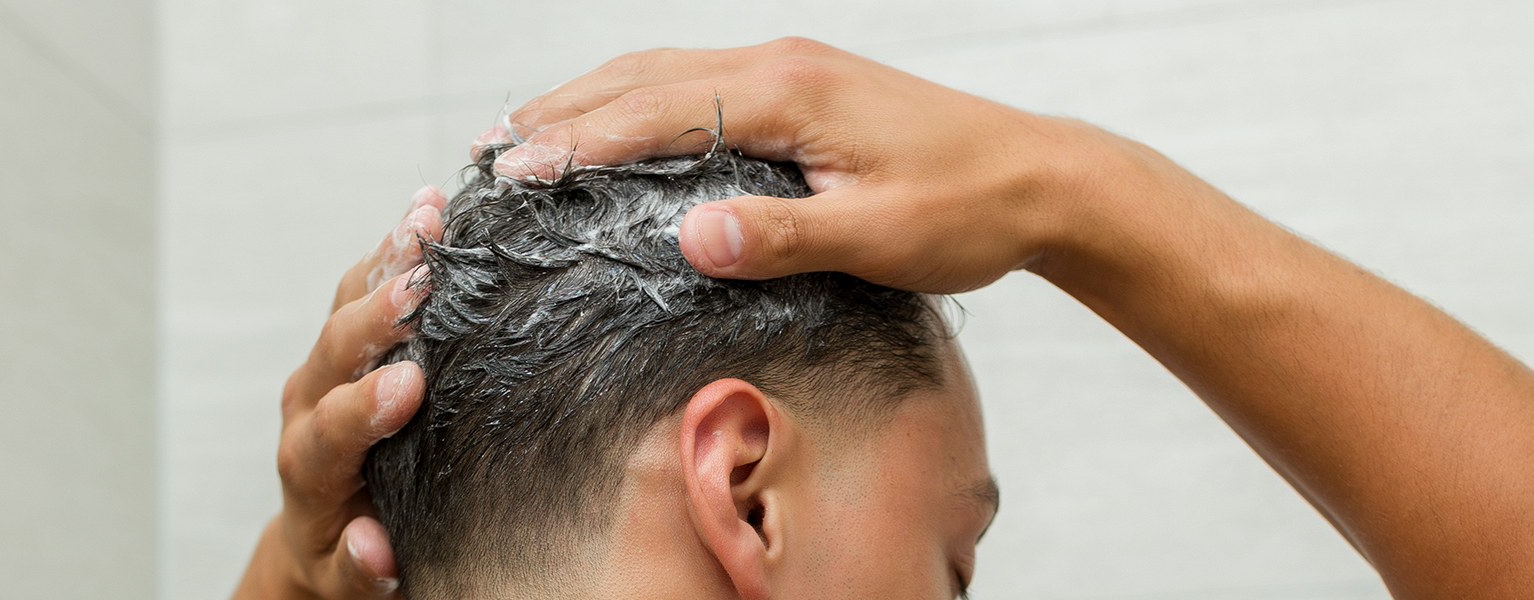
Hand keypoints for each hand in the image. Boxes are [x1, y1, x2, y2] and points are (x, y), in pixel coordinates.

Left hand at [232, 187, 446, 599]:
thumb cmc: (350, 558)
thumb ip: (360, 570)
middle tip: (420, 281)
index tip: (407, 386)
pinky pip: (365, 285)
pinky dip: (397, 248)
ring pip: (347, 304)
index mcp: (310, 469)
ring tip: (429, 217)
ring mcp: (326, 368)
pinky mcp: (348, 343)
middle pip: (333, 354)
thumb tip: (371, 549)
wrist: (326, 536)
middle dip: (375, 315)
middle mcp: (308, 407)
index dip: (363, 408)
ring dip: (388, 260)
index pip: (328, 433)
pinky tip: (432, 210)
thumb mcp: (352, 584)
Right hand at [481, 37, 1139, 293]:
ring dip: (596, 98)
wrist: (1041, 177)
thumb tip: (689, 237)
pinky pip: (702, 79)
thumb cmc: (967, 210)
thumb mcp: (877, 237)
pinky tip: (624, 125)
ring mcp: (796, 67)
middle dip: (565, 111)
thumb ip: (782, 236)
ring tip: (532, 133)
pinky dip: (644, 100)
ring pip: (669, 69)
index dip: (580, 143)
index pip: (658, 112)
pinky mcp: (808, 84)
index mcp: (790, 94)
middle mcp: (784, 64)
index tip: (515, 172)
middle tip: (492, 151)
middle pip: (646, 75)